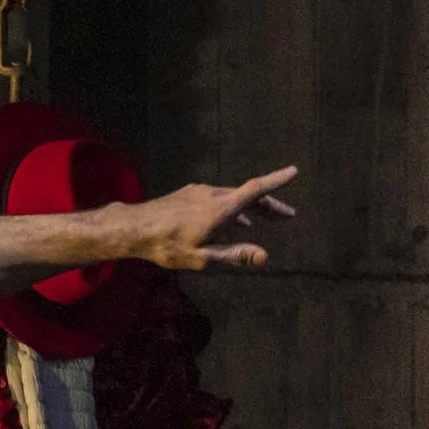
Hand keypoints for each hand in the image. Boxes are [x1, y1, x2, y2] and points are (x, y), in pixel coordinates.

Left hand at [127, 165, 297, 269]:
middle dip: (270, 206)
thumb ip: (234, 255)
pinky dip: (229, 208)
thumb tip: (264, 256)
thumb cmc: (167, 246)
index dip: (277, 180)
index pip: (257, 189)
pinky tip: (227, 221)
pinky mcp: (188, 194)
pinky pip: (216, 199)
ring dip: (248, 209)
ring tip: (258, 222)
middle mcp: (214, 194)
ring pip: (232, 197)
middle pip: (249, 196)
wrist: (133, 228)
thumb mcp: (202, 257)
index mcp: (222, 208)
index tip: (294, 171)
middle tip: (287, 216)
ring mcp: (200, 192)